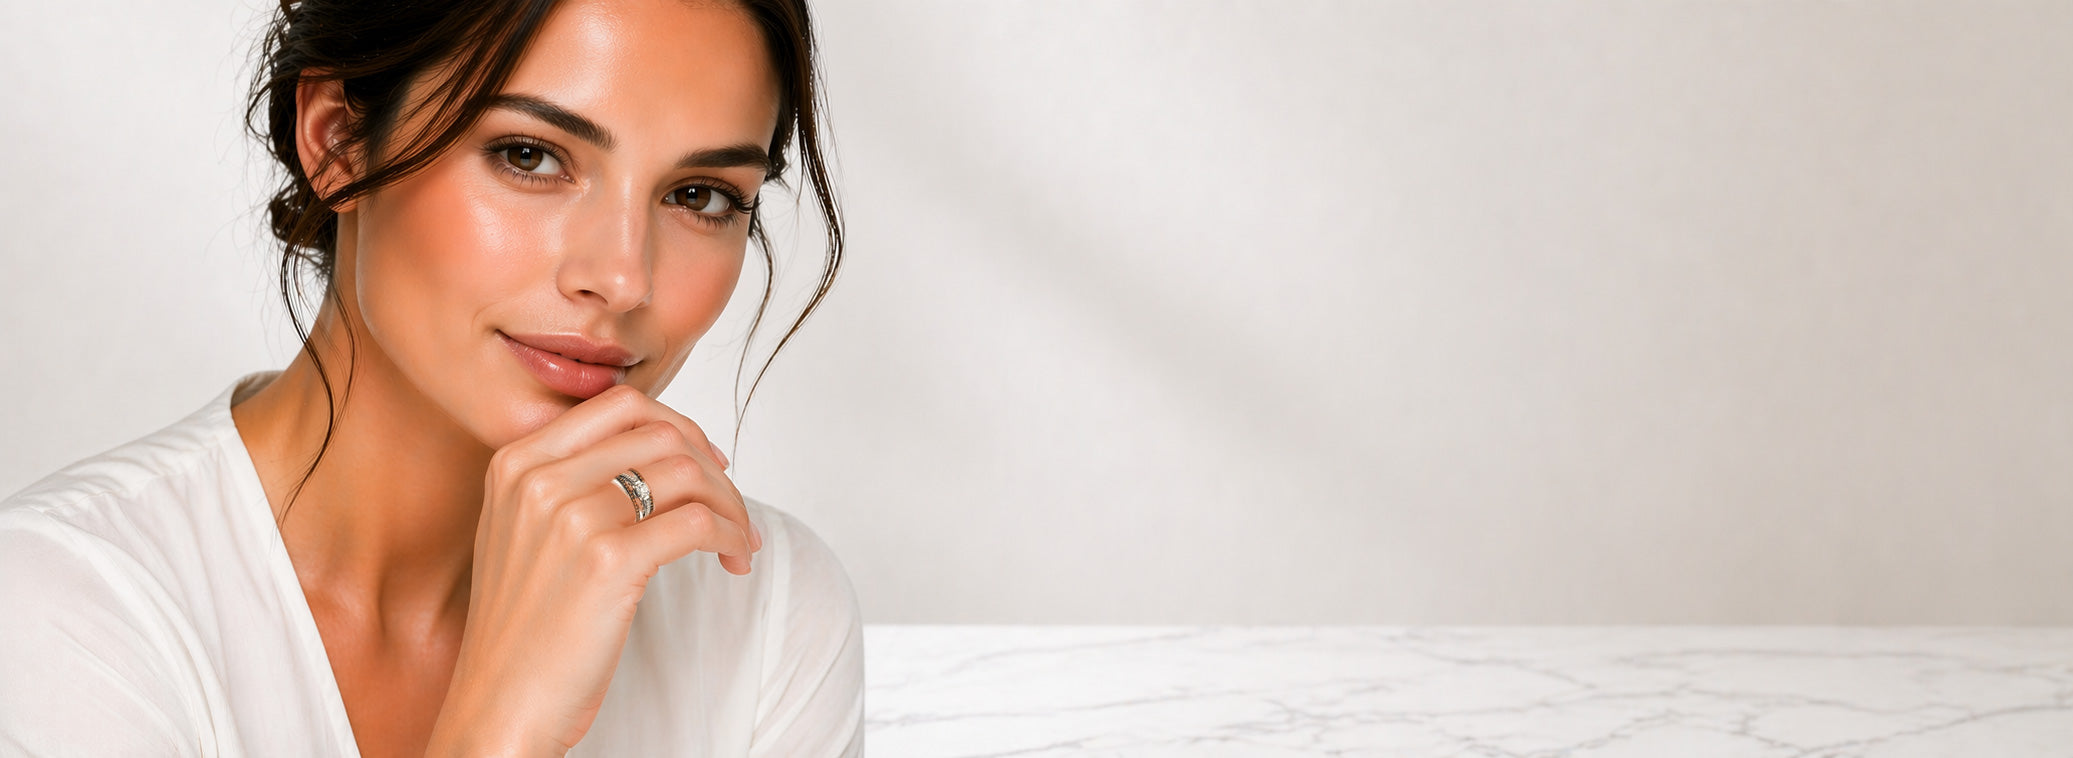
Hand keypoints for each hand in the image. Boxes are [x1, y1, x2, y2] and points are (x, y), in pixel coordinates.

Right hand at [426, 384, 762, 755]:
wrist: (499, 705)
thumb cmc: (522, 630)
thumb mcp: (522, 534)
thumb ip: (568, 483)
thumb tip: (657, 455)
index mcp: (515, 464)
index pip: (620, 405)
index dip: (678, 425)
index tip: (705, 460)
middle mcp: (538, 480)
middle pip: (661, 432)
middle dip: (712, 466)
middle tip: (730, 503)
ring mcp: (571, 518)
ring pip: (687, 472)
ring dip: (729, 504)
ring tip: (739, 539)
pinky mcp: (607, 562)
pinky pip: (697, 521)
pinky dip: (730, 535)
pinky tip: (734, 559)